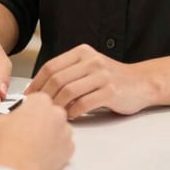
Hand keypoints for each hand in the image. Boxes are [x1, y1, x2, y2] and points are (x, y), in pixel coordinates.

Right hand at [0, 92, 72, 169]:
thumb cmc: (8, 146)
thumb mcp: (1, 122)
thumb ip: (10, 116)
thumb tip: (9, 121)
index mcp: (40, 100)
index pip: (38, 99)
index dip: (30, 109)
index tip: (26, 116)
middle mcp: (56, 112)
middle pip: (51, 112)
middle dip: (42, 120)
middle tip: (29, 132)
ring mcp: (65, 130)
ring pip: (59, 128)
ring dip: (51, 134)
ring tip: (36, 145)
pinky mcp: (70, 149)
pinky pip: (64, 145)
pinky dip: (57, 149)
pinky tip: (43, 154)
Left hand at [25, 44, 152, 117]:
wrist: (141, 83)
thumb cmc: (110, 78)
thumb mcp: (89, 67)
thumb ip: (69, 73)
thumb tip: (40, 89)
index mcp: (82, 52)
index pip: (51, 66)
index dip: (37, 82)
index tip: (28, 96)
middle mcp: (91, 60)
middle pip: (57, 78)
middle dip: (44, 96)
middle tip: (38, 109)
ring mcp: (101, 75)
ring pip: (68, 91)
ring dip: (57, 106)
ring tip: (53, 115)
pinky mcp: (110, 91)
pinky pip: (84, 103)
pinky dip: (73, 112)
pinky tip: (71, 117)